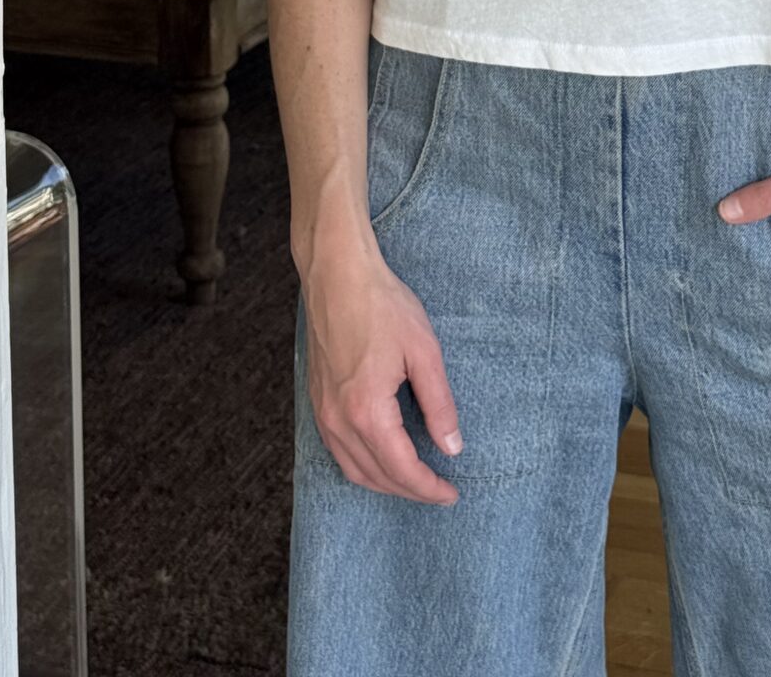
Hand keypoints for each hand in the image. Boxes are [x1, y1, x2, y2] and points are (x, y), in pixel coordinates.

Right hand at [302, 245, 465, 503]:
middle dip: (409, 490)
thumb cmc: (382, 306)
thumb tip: (452, 446)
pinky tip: (382, 459)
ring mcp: (323, 413)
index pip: (402, 469)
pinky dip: (363, 466)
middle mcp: (339, 421)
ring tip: (415, 481)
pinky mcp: (317, 402)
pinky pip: (339, 451)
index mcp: (367, 411)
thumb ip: (439, 403)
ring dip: (385, 483)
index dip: (429, 488)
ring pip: (353, 469)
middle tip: (439, 490)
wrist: (336, 276)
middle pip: (376, 476)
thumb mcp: (424, 351)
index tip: (451, 494)